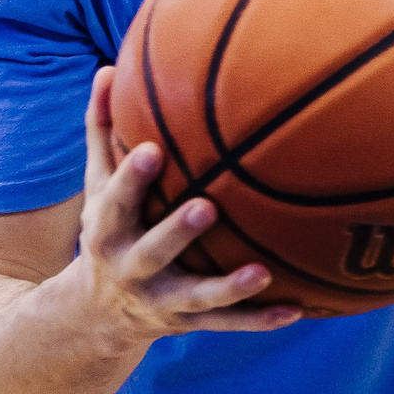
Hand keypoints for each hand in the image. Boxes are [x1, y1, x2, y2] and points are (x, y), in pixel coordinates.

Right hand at [69, 69, 299, 343]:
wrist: (96, 313)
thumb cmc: (109, 227)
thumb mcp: (97, 186)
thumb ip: (104, 132)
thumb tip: (110, 69)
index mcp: (108, 229)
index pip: (116, 201)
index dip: (132, 178)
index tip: (153, 149)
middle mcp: (131, 268)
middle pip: (153, 251)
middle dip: (176, 232)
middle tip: (206, 208)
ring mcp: (161, 301)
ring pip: (195, 296)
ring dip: (227, 287)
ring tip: (262, 272)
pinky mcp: (188, 323)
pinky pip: (227, 324)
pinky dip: (259, 319)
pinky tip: (296, 311)